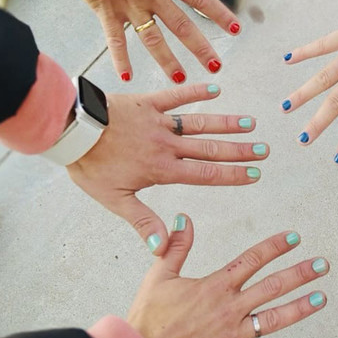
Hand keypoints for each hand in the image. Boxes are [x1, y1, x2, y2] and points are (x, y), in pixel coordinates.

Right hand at [65, 0, 239, 82]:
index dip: (219, 14)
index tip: (235, 29)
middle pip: (182, 26)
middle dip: (201, 48)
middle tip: (216, 67)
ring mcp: (129, 5)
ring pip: (153, 40)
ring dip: (168, 62)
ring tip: (182, 81)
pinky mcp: (106, 10)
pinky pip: (115, 40)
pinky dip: (120, 59)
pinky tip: (126, 79)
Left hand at [67, 84, 265, 253]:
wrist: (73, 131)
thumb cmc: (91, 166)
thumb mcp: (115, 200)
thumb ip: (143, 222)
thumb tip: (163, 248)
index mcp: (162, 169)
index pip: (205, 174)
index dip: (232, 175)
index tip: (254, 174)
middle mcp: (167, 145)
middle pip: (210, 149)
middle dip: (239, 150)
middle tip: (264, 149)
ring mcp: (159, 121)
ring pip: (199, 123)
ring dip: (225, 123)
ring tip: (250, 123)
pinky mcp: (148, 102)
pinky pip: (176, 95)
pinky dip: (196, 91)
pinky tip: (215, 88)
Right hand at [127, 218, 328, 337]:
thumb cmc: (147, 319)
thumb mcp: (159, 276)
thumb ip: (176, 247)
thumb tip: (183, 219)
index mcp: (214, 286)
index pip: (252, 259)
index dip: (275, 246)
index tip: (294, 237)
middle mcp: (229, 309)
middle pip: (272, 286)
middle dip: (300, 273)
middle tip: (322, 264)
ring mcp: (233, 337)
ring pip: (274, 319)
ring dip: (300, 308)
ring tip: (321, 297)